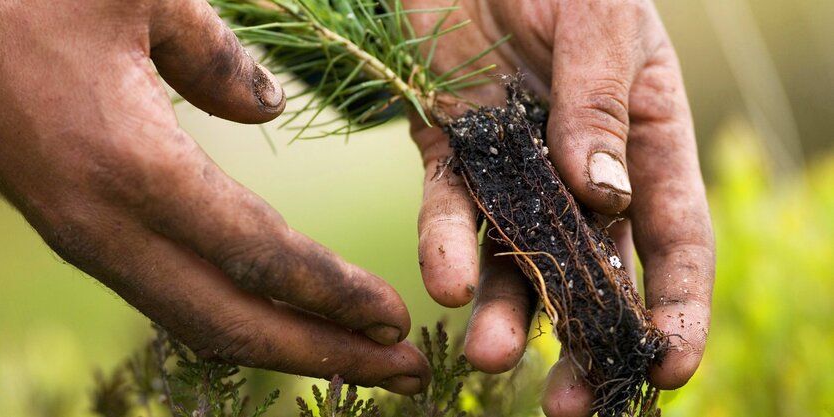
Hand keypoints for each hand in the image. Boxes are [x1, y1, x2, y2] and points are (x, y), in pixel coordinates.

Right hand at [0, 0, 427, 393]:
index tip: (396, 320)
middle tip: (408, 375)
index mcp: (132, 169)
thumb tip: (267, 108)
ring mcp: (89, 243)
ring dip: (288, 348)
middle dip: (327, 353)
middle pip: (235, 323)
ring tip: (362, 361)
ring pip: (201, 323)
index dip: (334, 294)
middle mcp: (108, 229)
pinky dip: (240, 322)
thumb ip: (217, 56)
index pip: (260, 256)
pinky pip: (173, 299)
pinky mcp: (84, 237)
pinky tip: (284, 321)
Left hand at [406, 0, 714, 413]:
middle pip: (592, 271)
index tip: (666, 366)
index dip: (674, 305)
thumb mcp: (599, 22)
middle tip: (571, 404)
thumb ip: (602, 106)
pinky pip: (450, 209)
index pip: (672, 237)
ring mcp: (514, 169)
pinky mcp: (451, 153)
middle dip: (583, 339)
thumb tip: (606, 196)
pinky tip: (447, 282)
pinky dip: (448, 245)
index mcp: (646, 141)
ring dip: (506, 311)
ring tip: (492, 355)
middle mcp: (582, 170)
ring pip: (515, 257)